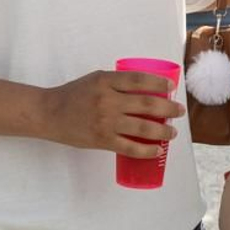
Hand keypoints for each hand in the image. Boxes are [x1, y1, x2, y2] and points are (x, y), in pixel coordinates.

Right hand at [45, 69, 184, 156]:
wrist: (49, 114)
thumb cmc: (73, 95)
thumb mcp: (95, 80)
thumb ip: (116, 83)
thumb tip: (146, 90)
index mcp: (105, 81)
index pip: (138, 80)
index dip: (158, 83)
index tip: (171, 88)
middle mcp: (108, 100)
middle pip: (146, 104)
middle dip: (168, 108)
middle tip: (179, 111)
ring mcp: (106, 121)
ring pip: (142, 127)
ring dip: (163, 130)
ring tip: (172, 132)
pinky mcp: (102, 140)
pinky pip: (130, 147)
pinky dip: (147, 149)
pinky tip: (157, 150)